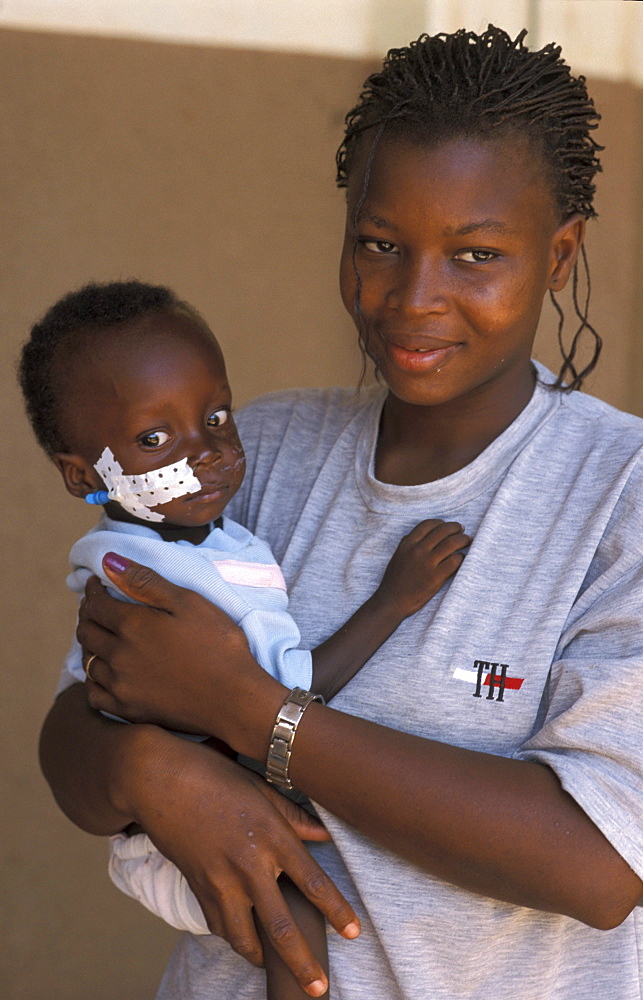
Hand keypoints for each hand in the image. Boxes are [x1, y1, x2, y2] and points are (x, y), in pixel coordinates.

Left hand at [77, 553, 286, 756]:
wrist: (234, 699)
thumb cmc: (218, 645)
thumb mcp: (188, 602)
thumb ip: (145, 582)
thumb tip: (108, 562)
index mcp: (132, 625)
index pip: (96, 604)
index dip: (93, 591)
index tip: (95, 584)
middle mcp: (119, 655)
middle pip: (87, 631)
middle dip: (87, 614)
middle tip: (95, 607)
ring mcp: (121, 686)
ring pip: (88, 661)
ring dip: (89, 644)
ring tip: (99, 635)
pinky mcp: (128, 710)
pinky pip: (94, 694)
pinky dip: (92, 679)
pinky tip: (103, 673)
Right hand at [120, 729, 358, 996]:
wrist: (159, 780)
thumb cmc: (214, 775)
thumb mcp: (261, 788)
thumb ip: (293, 817)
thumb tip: (323, 834)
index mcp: (272, 836)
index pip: (314, 883)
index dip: (338, 912)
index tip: (354, 933)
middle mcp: (249, 866)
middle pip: (282, 927)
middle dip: (302, 963)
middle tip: (317, 989)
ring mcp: (220, 881)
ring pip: (245, 937)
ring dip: (261, 957)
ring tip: (273, 968)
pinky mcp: (197, 887)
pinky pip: (218, 925)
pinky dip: (232, 937)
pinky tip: (242, 940)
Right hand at [376, 519, 469, 617]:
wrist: (392, 601)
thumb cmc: (395, 579)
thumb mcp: (398, 555)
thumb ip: (409, 542)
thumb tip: (423, 532)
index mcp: (408, 544)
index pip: (428, 524)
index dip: (441, 522)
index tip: (448, 525)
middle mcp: (418, 551)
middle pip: (443, 531)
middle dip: (456, 528)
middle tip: (462, 530)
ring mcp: (427, 564)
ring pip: (452, 543)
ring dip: (463, 540)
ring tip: (468, 541)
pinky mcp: (435, 578)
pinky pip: (455, 561)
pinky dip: (462, 557)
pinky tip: (463, 558)